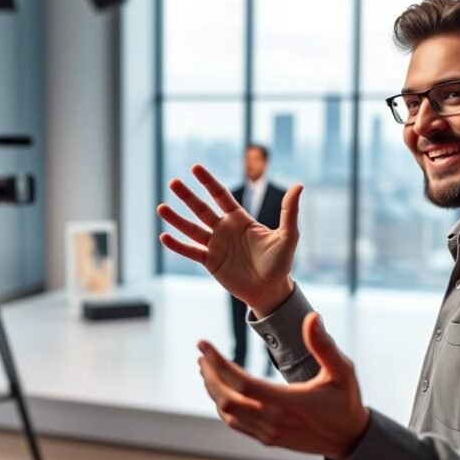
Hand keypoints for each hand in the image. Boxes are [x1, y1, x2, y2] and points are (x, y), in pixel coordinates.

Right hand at [157, 164, 302, 316]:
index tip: (195, 168)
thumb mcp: (287, 236)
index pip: (220, 195)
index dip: (208, 182)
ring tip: (161, 207)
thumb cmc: (280, 263)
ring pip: (191, 228)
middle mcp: (225, 229)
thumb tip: (299, 185)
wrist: (271, 290)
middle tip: (172, 183)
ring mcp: (215, 245)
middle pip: (201, 209)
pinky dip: (177, 245)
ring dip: (176, 219)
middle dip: (187, 196)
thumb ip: (289, 211)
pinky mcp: (210, 262)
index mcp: (240, 219)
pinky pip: (190, 251)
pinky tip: (164, 237)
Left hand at [197, 312, 369, 459]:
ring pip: (227, 413)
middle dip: (210, 375)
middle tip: (203, 354)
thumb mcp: (343, 371)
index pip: (242, 383)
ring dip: (213, 390)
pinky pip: (236, 424)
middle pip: (227, 399)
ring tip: (206, 368)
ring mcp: (268, 432)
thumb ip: (324, 346)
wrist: (350, 440)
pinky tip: (221, 390)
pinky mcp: (268, 439)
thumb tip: (312, 317)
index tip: (204, 344)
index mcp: (289, 402)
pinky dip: (223, 405)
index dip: (219, 363)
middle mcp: (274, 420)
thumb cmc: (346, 402)